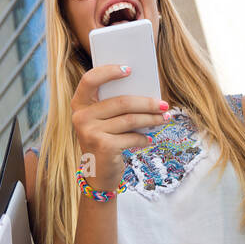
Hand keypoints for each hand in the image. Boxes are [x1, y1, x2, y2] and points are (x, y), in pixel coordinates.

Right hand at [70, 64, 170, 188]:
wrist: (97, 174)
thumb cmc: (105, 140)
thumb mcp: (103, 120)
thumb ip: (114, 105)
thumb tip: (146, 91)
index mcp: (79, 104)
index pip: (90, 80)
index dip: (108, 72)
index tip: (129, 69)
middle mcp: (81, 117)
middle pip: (120, 102)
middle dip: (146, 102)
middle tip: (164, 104)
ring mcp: (90, 132)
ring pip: (130, 119)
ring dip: (151, 119)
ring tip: (165, 118)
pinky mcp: (103, 146)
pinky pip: (131, 137)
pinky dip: (144, 138)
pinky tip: (150, 139)